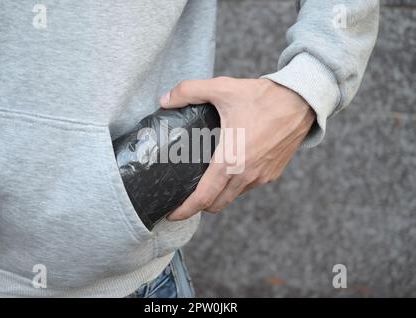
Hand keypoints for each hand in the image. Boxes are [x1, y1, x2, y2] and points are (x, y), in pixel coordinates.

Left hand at [159, 77, 314, 220]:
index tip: (172, 214)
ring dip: (218, 196)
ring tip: (205, 183)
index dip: (185, 210)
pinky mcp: (272, 174)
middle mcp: (246, 174)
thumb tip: (164, 100)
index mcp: (230, 160)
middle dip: (198, 206)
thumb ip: (188, 91)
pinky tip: (229, 171)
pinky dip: (235, 186)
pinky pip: (248, 187)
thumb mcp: (222, 88)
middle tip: (185, 198)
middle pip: (216, 205)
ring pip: (232, 197)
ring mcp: (261, 177)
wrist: (302, 101)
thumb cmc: (263, 97)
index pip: (203, 197)